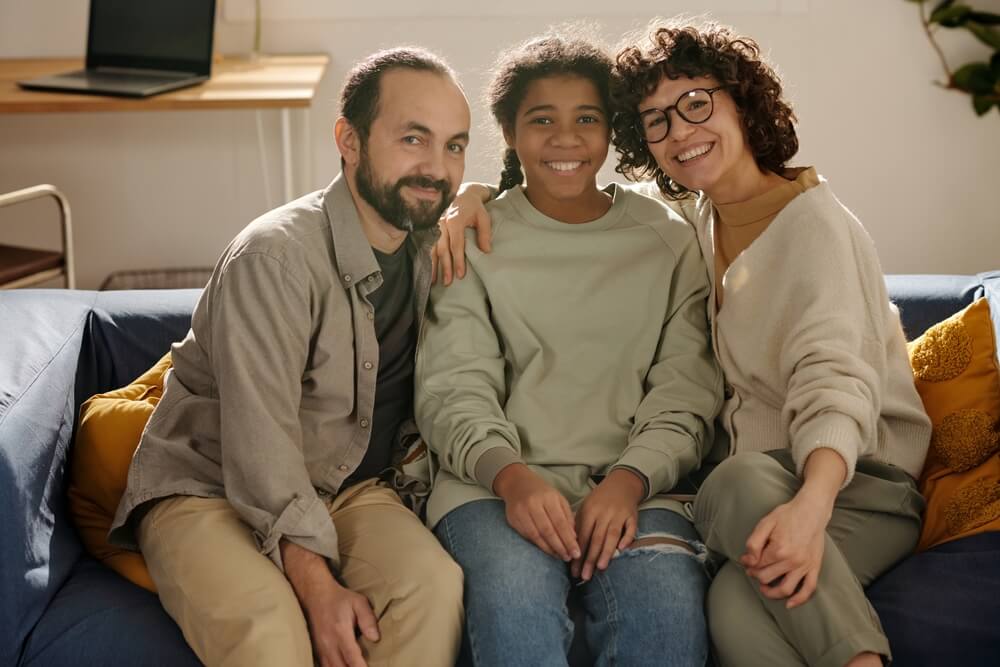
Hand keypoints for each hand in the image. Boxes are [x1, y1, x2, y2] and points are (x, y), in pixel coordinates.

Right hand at [303, 580, 379, 666]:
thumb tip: (375, 638)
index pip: (351, 656)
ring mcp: (321, 648)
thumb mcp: (359, 602)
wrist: (316, 594)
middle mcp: (328, 643)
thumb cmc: (340, 598)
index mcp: (340, 631)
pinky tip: (343, 666)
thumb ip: (368, 619)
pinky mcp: (317, 649)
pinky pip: (324, 666)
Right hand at [432, 183, 492, 285]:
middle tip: (448, 282)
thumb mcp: (483, 217)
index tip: (460, 274)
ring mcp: (435, 225)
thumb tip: (485, 251)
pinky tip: (428, 269)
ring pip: (433, 248)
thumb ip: (484, 233)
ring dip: (434, 265)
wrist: (463, 194)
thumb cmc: (474, 207)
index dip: (458, 260)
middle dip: (445, 267)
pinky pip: (429, 245)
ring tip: (434, 281)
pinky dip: (428, 258)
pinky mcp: (432, 228)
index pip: (456, 244)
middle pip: (443, 248)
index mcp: (455, 219)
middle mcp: (442, 222)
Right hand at [493, 463, 579, 561]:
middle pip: (548, 531)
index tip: (576, 553)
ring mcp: (521, 512)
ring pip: (536, 536)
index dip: (568, 540)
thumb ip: (567, 517)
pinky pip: (527, 536)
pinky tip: (547, 550)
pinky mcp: (512, 519)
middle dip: (560, 547)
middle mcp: (533, 504)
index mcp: (548, 498)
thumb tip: (573, 538)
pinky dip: (538, 545)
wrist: (517, 483)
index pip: (560, 523)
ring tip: (559, 556)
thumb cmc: (542, 493)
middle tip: (569, 558)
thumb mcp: (558, 499)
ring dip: (549, 549)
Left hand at [571, 468, 643, 580]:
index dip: (578, 553)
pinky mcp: (632, 516)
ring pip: (612, 535)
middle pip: (596, 538)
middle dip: (590, 558)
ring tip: (600, 568)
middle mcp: (603, 513)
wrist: (621, 483)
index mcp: (589, 511)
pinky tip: (622, 549)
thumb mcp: (586, 507)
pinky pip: (631, 528)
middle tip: (585, 576)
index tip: (574, 570)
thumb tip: (570, 547)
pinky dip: (627, 538)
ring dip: (606, 551)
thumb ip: (579, 525)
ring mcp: (619, 514)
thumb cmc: (600, 500)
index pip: (582, 536)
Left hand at [739, 493, 830, 608]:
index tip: (746, 560)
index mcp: (778, 549)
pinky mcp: (815, 567)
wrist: (811, 510)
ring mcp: (805, 566)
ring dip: (772, 593)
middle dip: (756, 576)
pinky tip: (789, 604)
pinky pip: (808, 589)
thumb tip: (748, 560)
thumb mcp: (765, 523)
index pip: (757, 565)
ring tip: (764, 588)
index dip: (748, 564)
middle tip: (752, 570)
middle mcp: (792, 561)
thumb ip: (753, 543)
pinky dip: (799, 600)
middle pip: (767, 577)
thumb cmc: (787, 515)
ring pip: (785, 589)